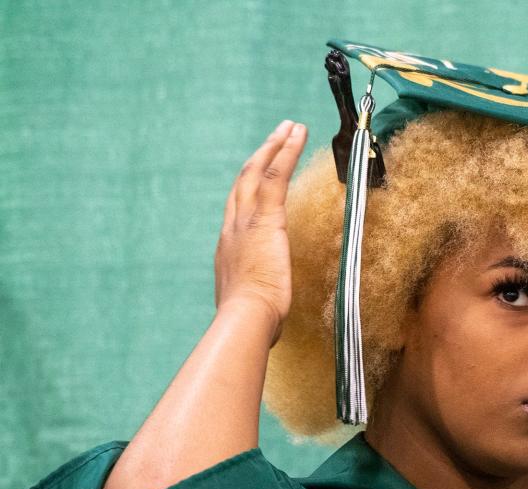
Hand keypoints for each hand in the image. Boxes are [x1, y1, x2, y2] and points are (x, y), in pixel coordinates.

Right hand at [214, 119, 307, 345]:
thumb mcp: (251, 307)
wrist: (245, 319)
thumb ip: (257, 299)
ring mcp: (246, 221)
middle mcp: (232, 229)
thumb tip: (264, 312)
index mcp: (229, 249)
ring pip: (259, 171)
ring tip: (290, 126)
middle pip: (244, 181)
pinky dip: (287, 150)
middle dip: (260, 156)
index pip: (238, 210)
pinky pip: (277, 175)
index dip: (248, 188)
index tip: (259, 173)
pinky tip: (297, 133)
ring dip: (275, 145)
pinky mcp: (266, 219)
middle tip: (276, 135)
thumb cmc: (252, 323)